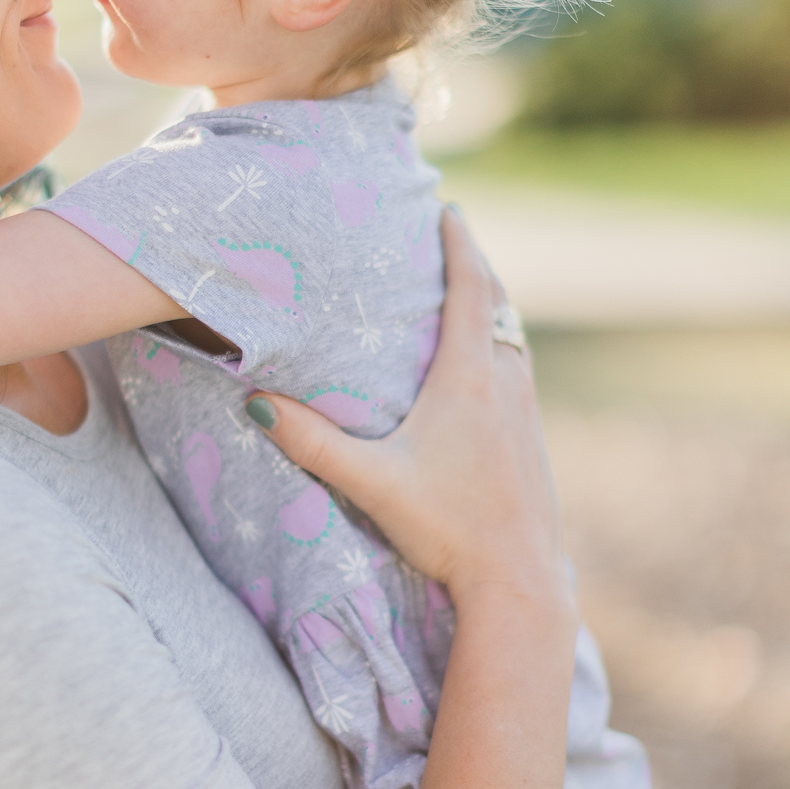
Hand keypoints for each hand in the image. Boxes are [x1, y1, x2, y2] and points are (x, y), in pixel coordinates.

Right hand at [243, 207, 562, 601]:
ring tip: (466, 289)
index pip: (471, 291)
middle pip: (498, 304)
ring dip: (491, 305)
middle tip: (455, 233)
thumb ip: (312, 443)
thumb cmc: (446, 527)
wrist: (518, 579)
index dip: (461, 246)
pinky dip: (500, 345)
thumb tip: (257, 403)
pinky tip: (484, 366)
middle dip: (476, 265)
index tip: (449, 210)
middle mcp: (506, 386)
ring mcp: (525, 414)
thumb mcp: (371, 482)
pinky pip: (518, 370)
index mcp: (470, 381)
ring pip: (512, 338)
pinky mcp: (532, 442)